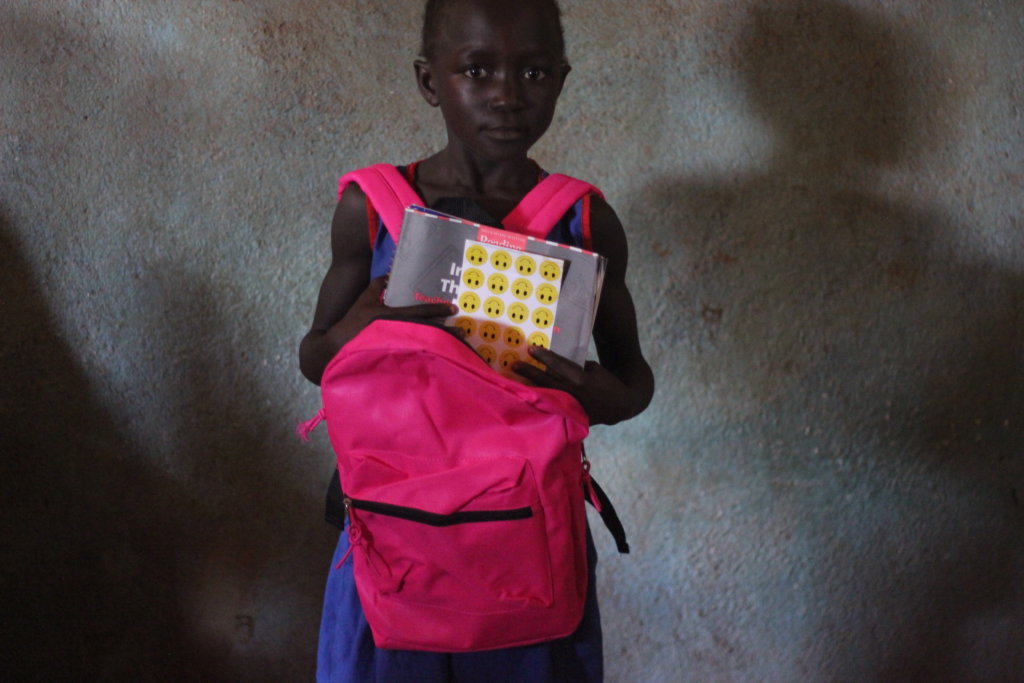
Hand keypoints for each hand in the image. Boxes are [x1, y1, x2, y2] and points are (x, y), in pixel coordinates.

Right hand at [324, 276, 456, 354]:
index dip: (437, 309)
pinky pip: (413, 360)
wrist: (332, 352)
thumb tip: (388, 275)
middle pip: (425, 331)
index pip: (418, 312)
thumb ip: (375, 288)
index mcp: (388, 316)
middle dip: (446, 333)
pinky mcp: (391, 363)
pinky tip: (440, 364)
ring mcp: (394, 350)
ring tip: (458, 349)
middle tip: (463, 332)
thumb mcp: (361, 303)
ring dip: (440, 347)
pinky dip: (426, 360)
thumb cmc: (349, 326)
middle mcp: (393, 332)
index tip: (453, 308)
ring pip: (422, 347)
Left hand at [512, 346, 638, 425]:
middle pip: (547, 381)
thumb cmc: (607, 383)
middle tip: (514, 364)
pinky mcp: (570, 417)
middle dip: (530, 372)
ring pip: (547, 395)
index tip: (531, 348)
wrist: (621, 406)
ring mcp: (571, 407)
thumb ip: (576, 368)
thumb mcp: (595, 369)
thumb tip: (557, 366)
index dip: (545, 357)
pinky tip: (526, 400)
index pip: (559, 366)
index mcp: (581, 380)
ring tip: (515, 381)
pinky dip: (540, 403)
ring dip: (531, 388)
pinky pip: (552, 408)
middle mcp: (574, 394)